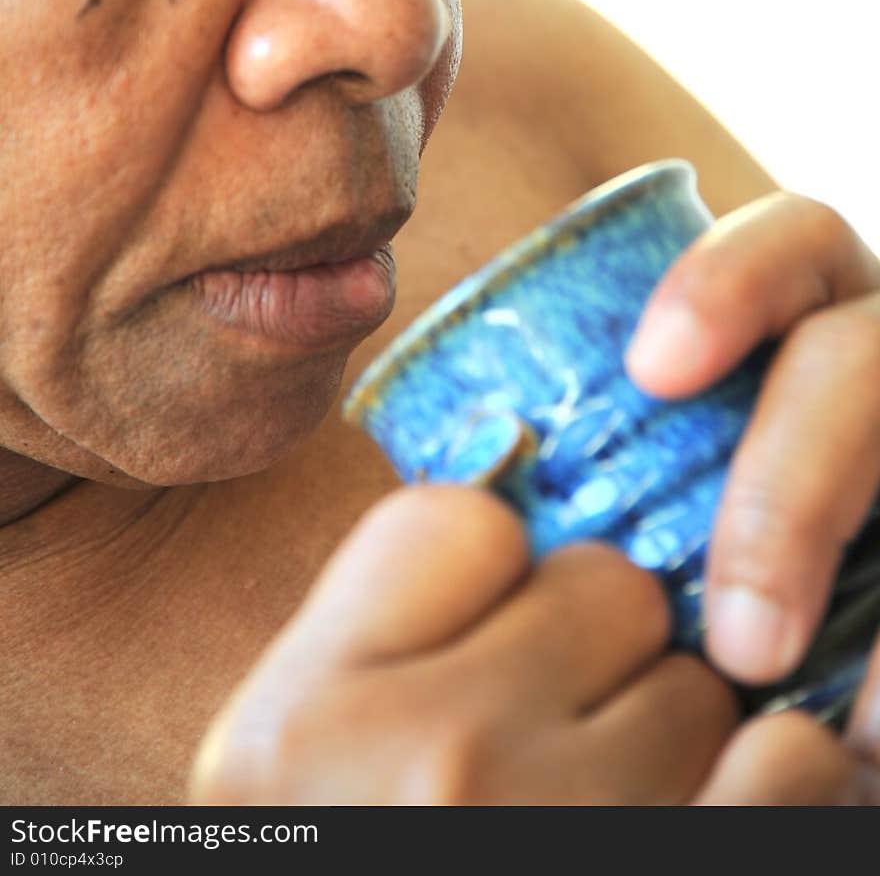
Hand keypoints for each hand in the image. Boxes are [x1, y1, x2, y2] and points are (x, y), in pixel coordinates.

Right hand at [190, 485, 737, 803]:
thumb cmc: (344, 853)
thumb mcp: (288, 771)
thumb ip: (370, 635)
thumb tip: (501, 495)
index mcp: (300, 726)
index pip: (460, 521)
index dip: (486, 567)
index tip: (479, 627)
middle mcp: (434, 769)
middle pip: (599, 584)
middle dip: (591, 642)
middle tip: (560, 720)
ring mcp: (569, 830)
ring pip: (695, 676)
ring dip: (669, 725)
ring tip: (612, 786)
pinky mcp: (687, 869)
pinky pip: (785, 766)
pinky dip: (758, 780)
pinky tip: (695, 804)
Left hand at [624, 192, 879, 699]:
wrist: (814, 611)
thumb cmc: (693, 513)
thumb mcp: (652, 456)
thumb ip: (589, 449)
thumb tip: (458, 492)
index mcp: (800, 316)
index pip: (787, 247)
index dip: (729, 283)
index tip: (651, 370)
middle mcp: (875, 356)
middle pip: (859, 357)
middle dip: (794, 481)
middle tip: (734, 634)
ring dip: (838, 562)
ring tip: (775, 688)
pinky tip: (863, 734)